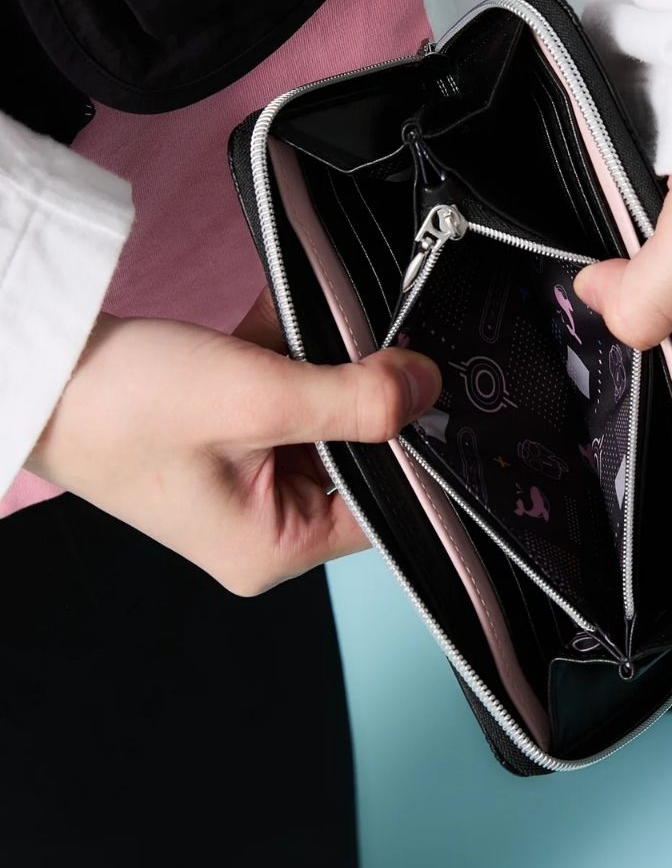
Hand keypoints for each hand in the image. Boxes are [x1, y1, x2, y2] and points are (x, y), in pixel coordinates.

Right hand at [27, 290, 441, 595]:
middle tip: (381, 343)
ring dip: (326, 369)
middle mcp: (264, 527)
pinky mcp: (227, 442)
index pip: (385, 509)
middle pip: (356, 460)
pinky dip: (291, 360)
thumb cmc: (121, 405)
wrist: (32, 365)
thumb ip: (356, 399)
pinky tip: (289, 319)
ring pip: (323, 423)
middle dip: (366, 398)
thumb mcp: (259, 398)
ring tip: (327, 326)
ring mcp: (244, 484)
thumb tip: (425, 389)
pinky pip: (284, 403)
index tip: (435, 394)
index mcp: (275, 548)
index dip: (414, 450)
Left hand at [574, 174, 671, 424]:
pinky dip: (614, 262)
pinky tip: (571, 269)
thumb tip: (600, 305)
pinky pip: (643, 251)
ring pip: (665, 298)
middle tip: (578, 375)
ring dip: (623, 305)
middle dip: (646, 358)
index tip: (631, 443)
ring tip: (566, 325)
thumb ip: (659, 296)